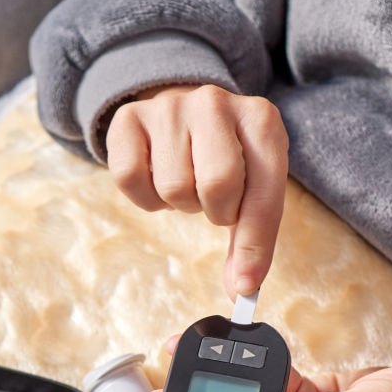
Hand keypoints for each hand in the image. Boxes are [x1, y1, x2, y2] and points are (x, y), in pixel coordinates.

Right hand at [106, 84, 288, 296]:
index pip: (264, 191)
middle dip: (215, 212)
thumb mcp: (251, 184)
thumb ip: (250, 237)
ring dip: (178, 202)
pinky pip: (130, 178)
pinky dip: (144, 196)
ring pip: (172, 185)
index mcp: (260, 120)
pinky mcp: (128, 117)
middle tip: (212, 204)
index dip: (255, 243)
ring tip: (185, 182)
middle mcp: (216, 102)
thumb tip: (241, 289)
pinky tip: (155, 178)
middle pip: (217, 185)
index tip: (244, 284)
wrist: (182, 109)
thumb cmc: (223, 156)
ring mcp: (170, 106)